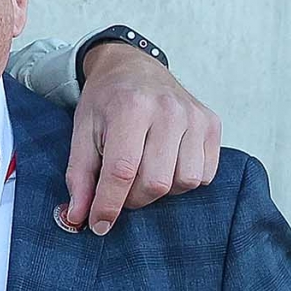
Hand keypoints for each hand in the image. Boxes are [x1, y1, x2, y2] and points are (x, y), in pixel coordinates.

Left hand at [64, 44, 221, 233]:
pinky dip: (184, 180)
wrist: (133, 66)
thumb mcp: (81, 133)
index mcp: (130, 108)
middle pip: (156, 183)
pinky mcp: (212, 123)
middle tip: (120, 188)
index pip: (122, 171)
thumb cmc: (106, 101)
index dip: (109, 205)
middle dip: (134, 198)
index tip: (99, 224)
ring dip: (161, 190)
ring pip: (185, 182)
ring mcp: (195, 116)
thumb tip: (78, 218)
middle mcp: (168, 110)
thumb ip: (80, 177)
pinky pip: (205, 174)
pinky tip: (166, 163)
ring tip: (144, 171)